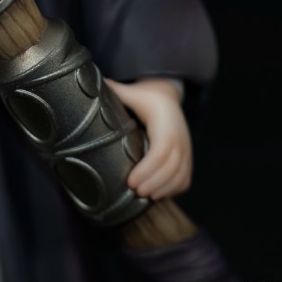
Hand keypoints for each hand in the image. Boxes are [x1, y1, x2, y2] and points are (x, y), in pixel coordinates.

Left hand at [106, 77, 191, 199]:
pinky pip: (185, 178)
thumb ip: (116, 92)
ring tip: (145, 196)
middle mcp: (179, 139)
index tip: (131, 181)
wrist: (169, 97)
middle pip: (171, 168)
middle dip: (153, 183)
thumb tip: (94, 85)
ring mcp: (186, 150)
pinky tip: (158, 193)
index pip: (160, 152)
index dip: (147, 170)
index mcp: (165, 125)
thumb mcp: (133, 93)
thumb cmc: (147, 98)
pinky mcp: (188, 158)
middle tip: (135, 191)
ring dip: (163, 189)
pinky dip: (173, 189)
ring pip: (180, 176)